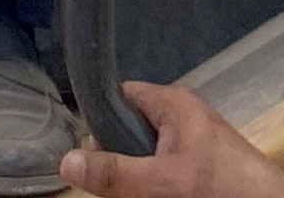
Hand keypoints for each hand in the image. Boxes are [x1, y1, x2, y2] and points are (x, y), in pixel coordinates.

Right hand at [59, 82, 283, 197]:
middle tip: (120, 187)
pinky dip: (159, 187)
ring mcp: (195, 143)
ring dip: (139, 180)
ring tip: (142, 195)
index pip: (120, 96)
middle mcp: (183, 116)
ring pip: (147, 157)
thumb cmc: (218, 188)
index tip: (91, 152)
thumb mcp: (160, 182)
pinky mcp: (203, 166)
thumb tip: (65, 161)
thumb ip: (114, 173)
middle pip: (130, 131)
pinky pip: (166, 172)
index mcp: (172, 103)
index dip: (100, 121)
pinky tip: (161, 197)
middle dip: (120, 160)